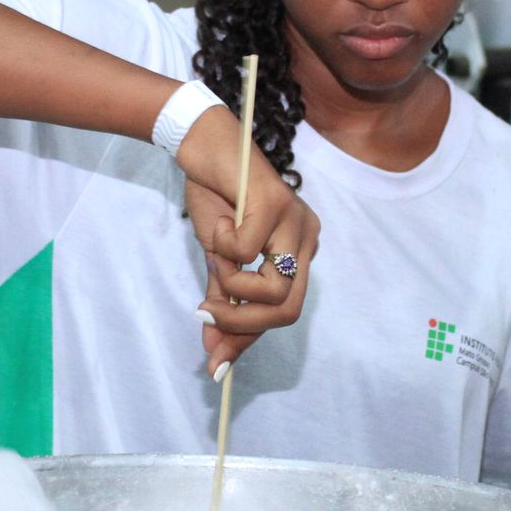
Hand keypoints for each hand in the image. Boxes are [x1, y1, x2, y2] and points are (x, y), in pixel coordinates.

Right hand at [178, 107, 319, 376]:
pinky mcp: (277, 205)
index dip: (248, 339)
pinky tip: (218, 217)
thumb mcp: (218, 258)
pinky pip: (244, 251)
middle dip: (242, 323)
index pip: (283, 310)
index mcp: (299, 250)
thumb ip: (223, 302)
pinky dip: (220, 243)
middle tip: (205, 314)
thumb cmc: (214, 198)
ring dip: (230, 282)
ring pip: (273, 288)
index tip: (216, 363)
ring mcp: (297, 220)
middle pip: (287, 309)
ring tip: (213, 252)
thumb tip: (213, 355)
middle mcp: (307, 236)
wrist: (202, 147)